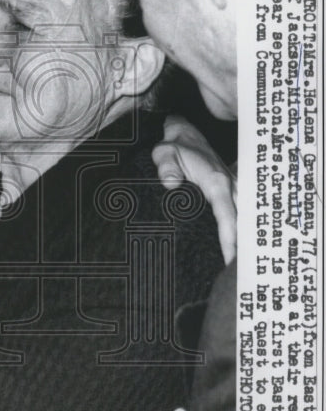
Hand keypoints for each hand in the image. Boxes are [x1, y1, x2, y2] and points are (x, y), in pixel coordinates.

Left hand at [152, 114, 236, 263]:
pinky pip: (239, 215)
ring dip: (245, 241)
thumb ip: (166, 166)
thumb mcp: (164, 153)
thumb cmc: (173, 146)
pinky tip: (239, 251)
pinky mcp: (230, 192)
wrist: (185, 133)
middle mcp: (229, 187)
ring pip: (244, 220)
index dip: (230, 239)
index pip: (226, 216)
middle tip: (240, 276)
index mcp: (216, 183)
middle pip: (241, 223)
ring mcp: (232, 190)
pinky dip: (241, 231)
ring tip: (242, 271)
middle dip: (243, 248)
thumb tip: (171, 183)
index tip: (231, 261)